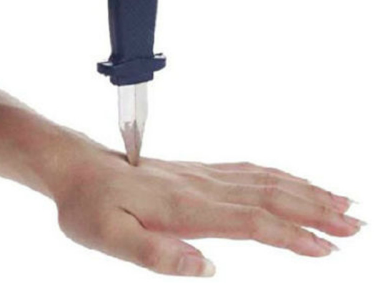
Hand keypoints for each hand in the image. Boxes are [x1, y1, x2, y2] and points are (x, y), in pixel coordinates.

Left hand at [47, 135, 362, 276]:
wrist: (80, 169)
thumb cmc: (90, 207)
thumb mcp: (108, 238)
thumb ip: (156, 254)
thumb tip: (205, 267)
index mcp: (184, 207)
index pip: (249, 220)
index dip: (291, 234)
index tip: (328, 248)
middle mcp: (200, 186)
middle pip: (267, 195)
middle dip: (314, 209)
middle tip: (355, 222)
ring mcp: (200, 175)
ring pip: (261, 179)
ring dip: (303, 190)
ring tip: (338, 200)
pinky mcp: (196, 172)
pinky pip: (244, 169)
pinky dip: (276, 175)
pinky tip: (292, 180)